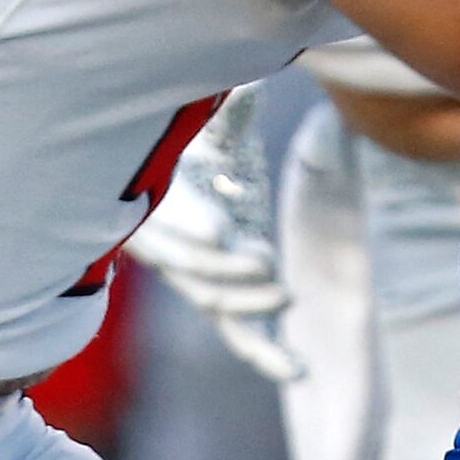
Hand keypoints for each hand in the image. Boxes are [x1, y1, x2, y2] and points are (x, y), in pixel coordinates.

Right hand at [124, 85, 303, 381]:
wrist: (179, 184)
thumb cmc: (196, 148)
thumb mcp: (210, 127)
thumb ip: (229, 113)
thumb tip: (250, 86)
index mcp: (159, 207)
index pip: (167, 225)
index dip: (191, 229)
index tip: (219, 232)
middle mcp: (174, 252)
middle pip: (192, 271)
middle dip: (227, 270)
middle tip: (266, 262)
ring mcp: (199, 282)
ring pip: (217, 304)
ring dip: (249, 306)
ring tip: (286, 295)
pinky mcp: (225, 301)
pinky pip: (241, 336)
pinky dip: (267, 356)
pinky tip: (301, 372)